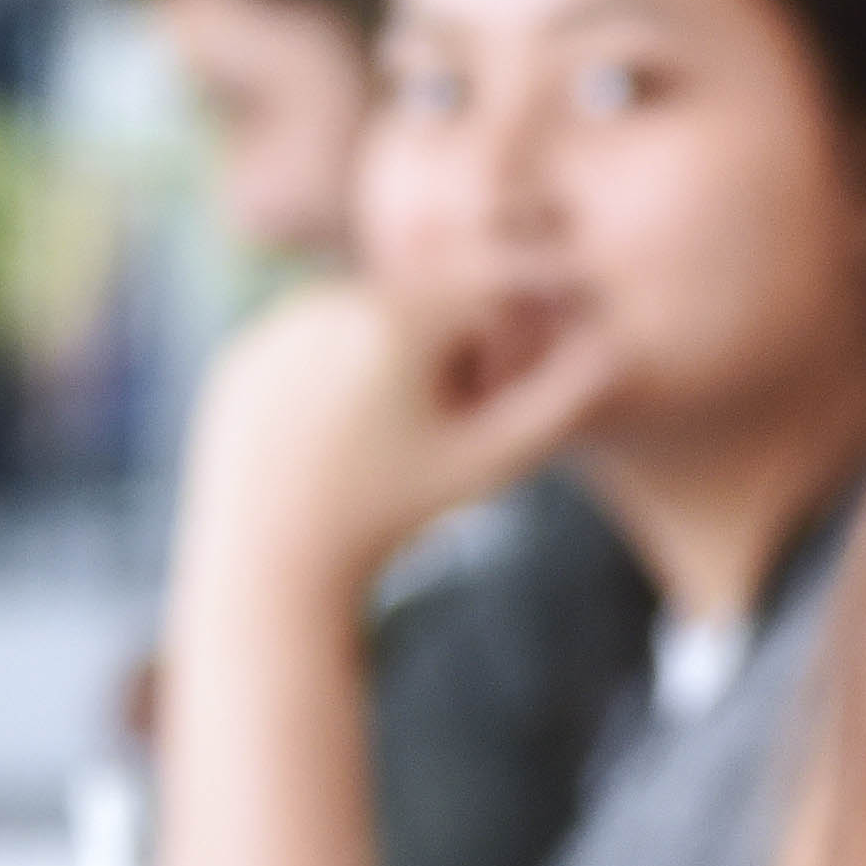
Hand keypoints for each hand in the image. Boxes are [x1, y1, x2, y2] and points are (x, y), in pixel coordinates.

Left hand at [174, 266, 624, 610]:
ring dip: (386, 368)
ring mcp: (278, 324)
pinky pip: (310, 348)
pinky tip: (329, 446)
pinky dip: (330, 384)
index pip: (483, 305)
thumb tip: (620, 344)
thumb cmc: (396, 516)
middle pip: (421, 310)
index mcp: (397, 320)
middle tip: (422, 441)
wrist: (273, 562)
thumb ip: (560, 403)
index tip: (472, 423)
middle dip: (437, 365)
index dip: (493, 366)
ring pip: (365, 326)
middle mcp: (330, 303)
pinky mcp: (245, 351)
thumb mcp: (488, 463)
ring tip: (374, 447)